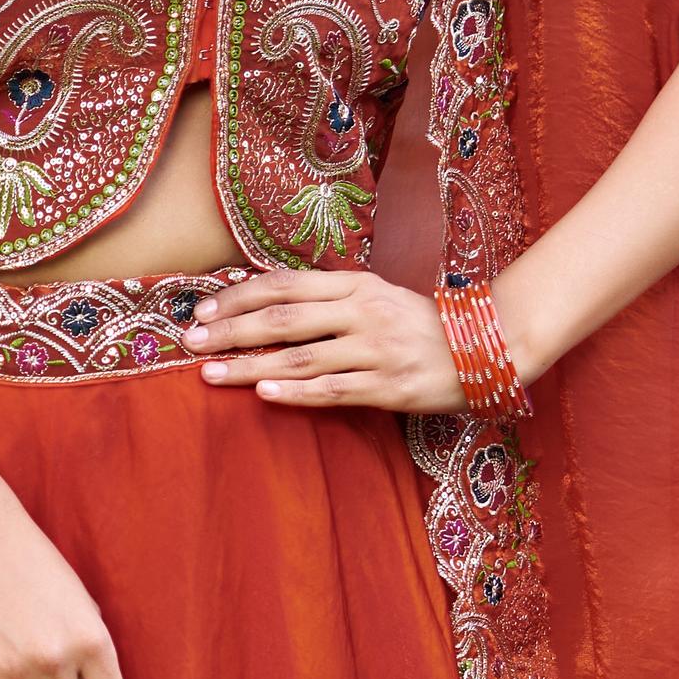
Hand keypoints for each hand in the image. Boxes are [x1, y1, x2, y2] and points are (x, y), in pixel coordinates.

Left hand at [186, 269, 463, 410]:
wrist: (488, 347)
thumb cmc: (420, 325)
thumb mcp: (376, 297)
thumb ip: (329, 300)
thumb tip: (265, 304)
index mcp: (357, 285)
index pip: (285, 285)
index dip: (239, 296)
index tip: (202, 309)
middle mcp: (364, 312)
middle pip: (283, 319)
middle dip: (231, 331)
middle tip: (190, 342)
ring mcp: (377, 350)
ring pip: (300, 357)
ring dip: (249, 366)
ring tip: (211, 374)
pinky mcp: (389, 387)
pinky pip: (333, 390)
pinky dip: (295, 392)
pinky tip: (263, 393)